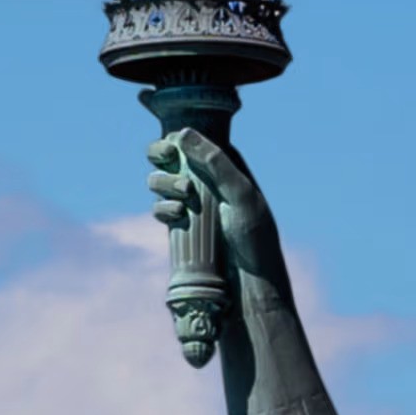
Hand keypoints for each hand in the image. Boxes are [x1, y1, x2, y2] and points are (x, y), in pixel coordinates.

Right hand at [147, 127, 285, 286]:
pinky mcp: (182, 225)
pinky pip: (162, 209)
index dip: (174, 136)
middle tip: (167, 161)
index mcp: (225, 163)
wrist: (250, 279)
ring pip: (162, 181)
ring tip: (184, 198)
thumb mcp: (240, 194)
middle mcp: (206, 179)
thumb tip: (183, 134)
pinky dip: (162, 208)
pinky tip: (176, 215)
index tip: (169, 144)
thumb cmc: (253, 235)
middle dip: (162, 157)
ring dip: (163, 183)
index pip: (193, 137)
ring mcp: (193, 202)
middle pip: (170, 155)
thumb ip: (215, 163)